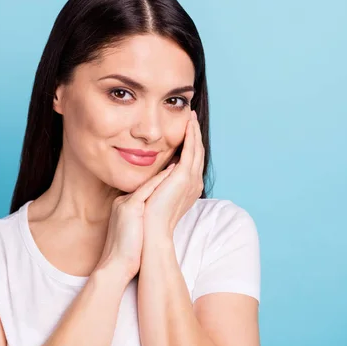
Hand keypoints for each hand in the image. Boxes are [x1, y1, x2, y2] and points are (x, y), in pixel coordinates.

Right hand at [96, 163, 175, 281]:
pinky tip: (173, 170)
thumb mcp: (134, 231)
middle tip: (180, 159)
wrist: (115, 265)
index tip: (174, 170)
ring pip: (148, 182)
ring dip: (165, 170)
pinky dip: (160, 179)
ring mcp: (125, 203)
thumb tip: (153, 218)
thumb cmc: (128, 253)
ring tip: (179, 158)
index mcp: (124, 206)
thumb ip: (141, 220)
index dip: (160, 180)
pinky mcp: (129, 208)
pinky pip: (147, 190)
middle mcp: (123, 201)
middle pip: (147, 182)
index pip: (145, 189)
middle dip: (163, 172)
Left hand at [143, 110, 204, 239]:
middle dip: (195, 133)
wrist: (151, 230)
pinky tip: (188, 124)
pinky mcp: (185, 176)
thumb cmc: (149, 216)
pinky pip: (191, 150)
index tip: (186, 129)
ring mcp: (191, 179)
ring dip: (194, 130)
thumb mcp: (156, 194)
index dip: (190, 143)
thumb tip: (157, 172)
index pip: (191, 160)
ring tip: (191, 115)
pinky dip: (191, 136)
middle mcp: (194, 182)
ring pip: (197, 148)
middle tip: (192, 116)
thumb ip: (159, 182)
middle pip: (198, 151)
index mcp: (188, 187)